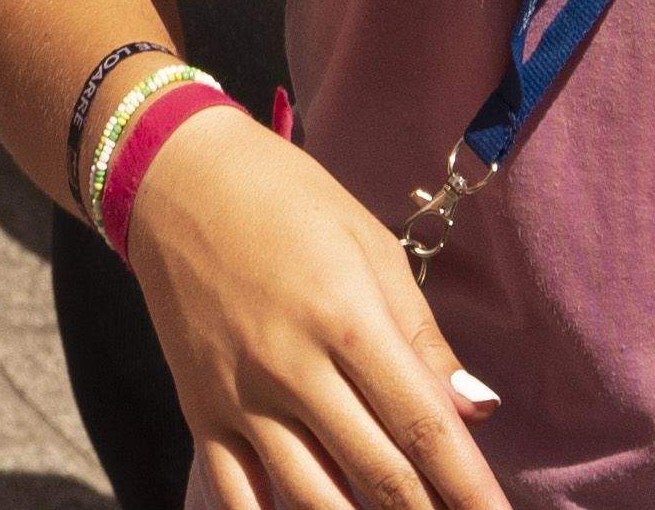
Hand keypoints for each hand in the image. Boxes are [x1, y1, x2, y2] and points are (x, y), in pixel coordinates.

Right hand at [103, 105, 494, 509]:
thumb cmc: (290, 201)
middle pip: (379, 475)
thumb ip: (423, 339)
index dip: (471, 488)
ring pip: (314, 499)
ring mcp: (240, 397)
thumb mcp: (371, 248)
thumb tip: (478, 413)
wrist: (176, 176)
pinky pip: (237, 497)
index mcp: (347, 319)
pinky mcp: (200, 412)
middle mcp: (293, 368)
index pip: (425, 428)